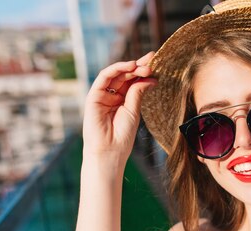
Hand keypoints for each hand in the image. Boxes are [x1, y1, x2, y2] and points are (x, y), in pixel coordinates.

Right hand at [82, 52, 157, 167]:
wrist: (110, 150)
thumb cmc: (122, 135)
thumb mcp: (134, 111)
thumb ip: (138, 92)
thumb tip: (150, 78)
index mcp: (123, 100)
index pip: (133, 81)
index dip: (143, 72)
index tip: (156, 63)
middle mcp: (112, 95)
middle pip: (125, 75)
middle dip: (139, 67)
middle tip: (153, 61)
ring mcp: (102, 95)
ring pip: (116, 74)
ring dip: (130, 67)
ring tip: (145, 65)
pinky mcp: (93, 95)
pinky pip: (104, 78)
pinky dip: (117, 69)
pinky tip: (130, 67)